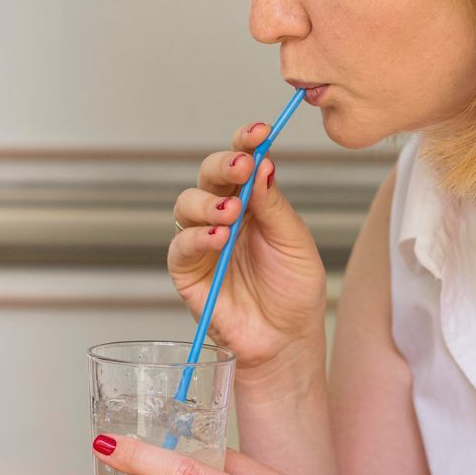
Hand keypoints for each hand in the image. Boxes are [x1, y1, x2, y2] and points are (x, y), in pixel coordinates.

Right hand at [168, 121, 327, 371]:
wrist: (286, 341)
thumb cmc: (294, 292)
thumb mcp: (295, 243)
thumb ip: (275, 206)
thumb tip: (264, 164)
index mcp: (253, 203)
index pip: (242, 163)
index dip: (246, 144)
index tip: (260, 133)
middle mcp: (224, 216)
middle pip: (209, 176)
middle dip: (222, 166)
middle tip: (242, 168)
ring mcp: (203, 243)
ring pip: (187, 205)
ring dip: (207, 203)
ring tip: (231, 214)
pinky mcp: (187, 272)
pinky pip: (180, 247)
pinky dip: (196, 238)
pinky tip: (218, 238)